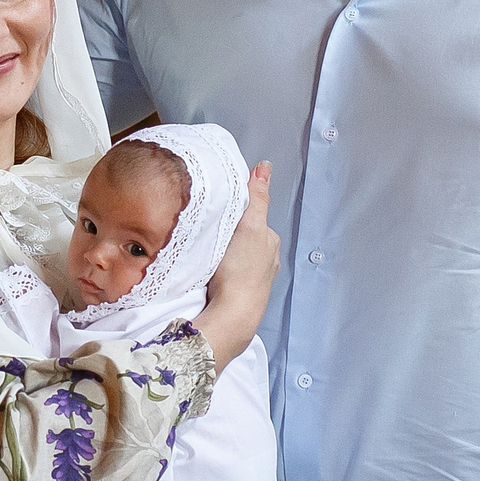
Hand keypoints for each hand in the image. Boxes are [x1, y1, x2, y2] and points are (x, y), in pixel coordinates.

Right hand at [196, 163, 276, 368]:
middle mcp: (266, 259)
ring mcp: (255, 278)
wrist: (233, 313)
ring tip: (209, 251)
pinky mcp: (240, 293)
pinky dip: (223, 269)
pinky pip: (231, 272)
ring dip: (225, 252)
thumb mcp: (250, 225)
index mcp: (269, 240)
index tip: (219, 210)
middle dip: (231, 232)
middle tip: (210, 230)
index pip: (253, 215)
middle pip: (245, 236)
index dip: (236, 211)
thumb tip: (265, 167)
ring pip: (238, 255)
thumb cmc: (242, 270)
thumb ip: (257, 197)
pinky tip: (212, 271)